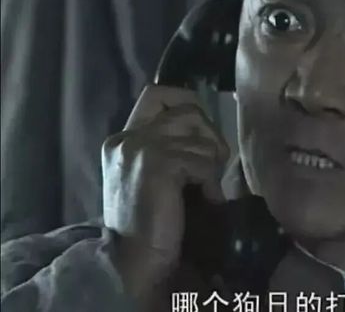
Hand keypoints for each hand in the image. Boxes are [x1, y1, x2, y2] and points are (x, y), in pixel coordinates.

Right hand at [102, 85, 228, 302]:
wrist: (133, 259)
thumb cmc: (149, 222)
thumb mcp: (151, 175)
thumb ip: (166, 146)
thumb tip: (205, 126)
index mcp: (122, 139)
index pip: (158, 93)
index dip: (187, 100)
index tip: (201, 128)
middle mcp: (128, 137)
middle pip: (189, 110)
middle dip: (210, 134)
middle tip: (212, 164)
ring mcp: (141, 148)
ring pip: (201, 138)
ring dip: (212, 165)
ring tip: (203, 188)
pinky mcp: (158, 163)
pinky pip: (204, 161)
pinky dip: (211, 182)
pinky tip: (204, 198)